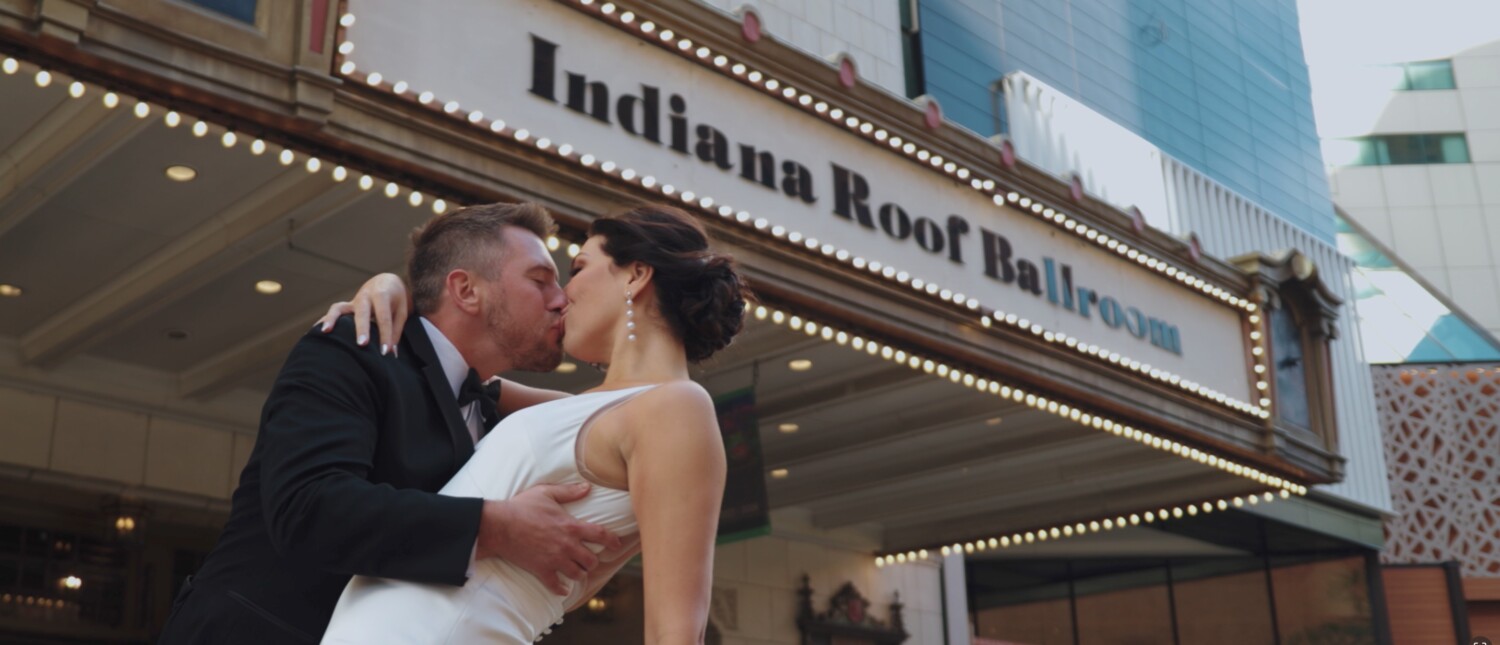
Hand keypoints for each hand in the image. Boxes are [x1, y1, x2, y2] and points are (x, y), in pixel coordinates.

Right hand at [314, 273, 410, 353]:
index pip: (384, 317)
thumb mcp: (401, 311)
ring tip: (325, 332)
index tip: (386, 352)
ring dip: (332, 319)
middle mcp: (365, 296)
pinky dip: (324, 321)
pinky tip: (314, 333)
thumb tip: (391, 354)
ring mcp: (352, 301)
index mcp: (382, 295)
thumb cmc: (396, 299)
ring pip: (339, 308)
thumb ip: (396, 331)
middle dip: (361, 328)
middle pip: (362, 312)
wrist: (386, 282)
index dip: (385, 335)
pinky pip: (333, 313)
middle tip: (362, 344)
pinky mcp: (346, 306)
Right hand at [476, 482, 621, 595]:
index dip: (612, 540)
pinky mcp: (541, 570)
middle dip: (592, 561)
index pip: (600, 535)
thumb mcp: (546, 493)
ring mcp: (554, 559)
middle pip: (591, 560)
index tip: (617, 544)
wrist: (500, 526)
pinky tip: (563, 588)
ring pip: (577, 574)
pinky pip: (556, 585)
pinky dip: (561, 589)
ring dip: (579, 574)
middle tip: (589, 560)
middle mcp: (566, 545)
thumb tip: (587, 487)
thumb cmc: (522, 507)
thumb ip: (569, 492)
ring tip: (577, 571)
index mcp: (570, 526)